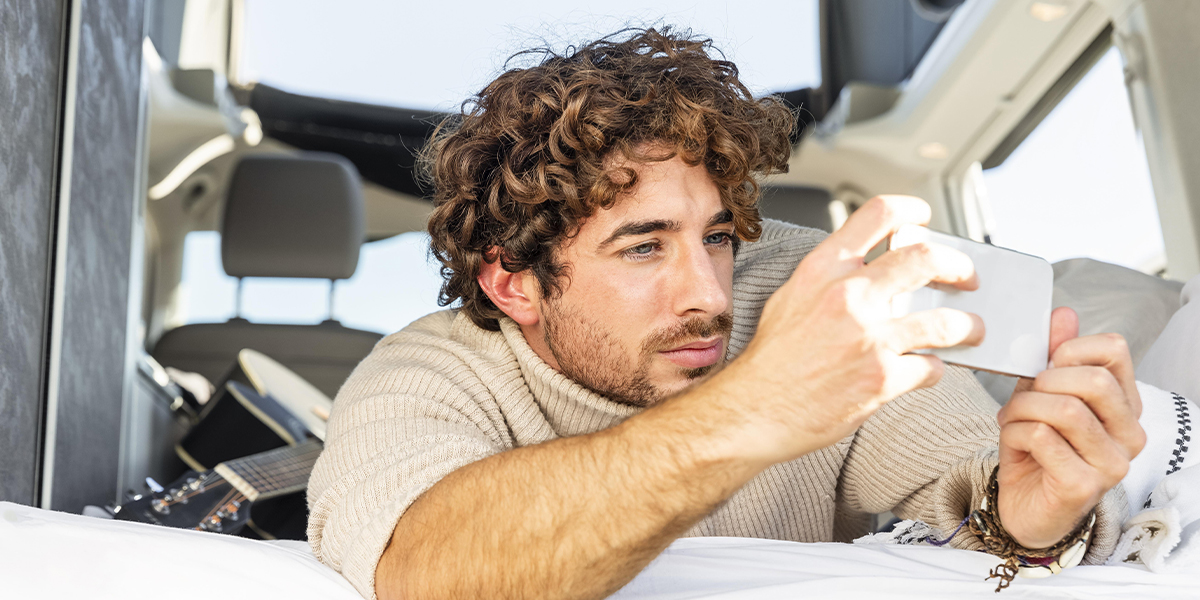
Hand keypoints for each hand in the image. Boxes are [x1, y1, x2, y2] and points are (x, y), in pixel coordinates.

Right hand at [715, 195, 983, 466]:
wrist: (753, 410)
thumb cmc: (771, 360)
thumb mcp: (792, 299)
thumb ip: (832, 279)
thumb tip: (874, 269)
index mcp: (824, 268)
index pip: (879, 214)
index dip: (912, 210)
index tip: (925, 219)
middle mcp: (849, 295)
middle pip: (926, 259)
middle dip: (959, 267)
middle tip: (966, 278)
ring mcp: (869, 337)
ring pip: (946, 321)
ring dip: (968, 326)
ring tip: (972, 331)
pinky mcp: (882, 379)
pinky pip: (931, 368)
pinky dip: (934, 370)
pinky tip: (925, 371)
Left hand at [996, 307, 1146, 547]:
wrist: (1024, 509)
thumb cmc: (1036, 450)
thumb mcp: (1041, 397)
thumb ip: (1053, 359)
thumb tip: (1063, 313)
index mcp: (1124, 405)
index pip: (1115, 351)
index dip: (1071, 347)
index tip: (1045, 365)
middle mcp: (1129, 434)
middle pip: (1093, 381)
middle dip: (1043, 381)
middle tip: (1023, 397)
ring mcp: (1112, 463)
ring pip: (1065, 409)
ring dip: (1023, 408)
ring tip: (1011, 419)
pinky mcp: (1085, 485)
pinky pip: (1042, 437)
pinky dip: (1015, 432)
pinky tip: (1012, 441)